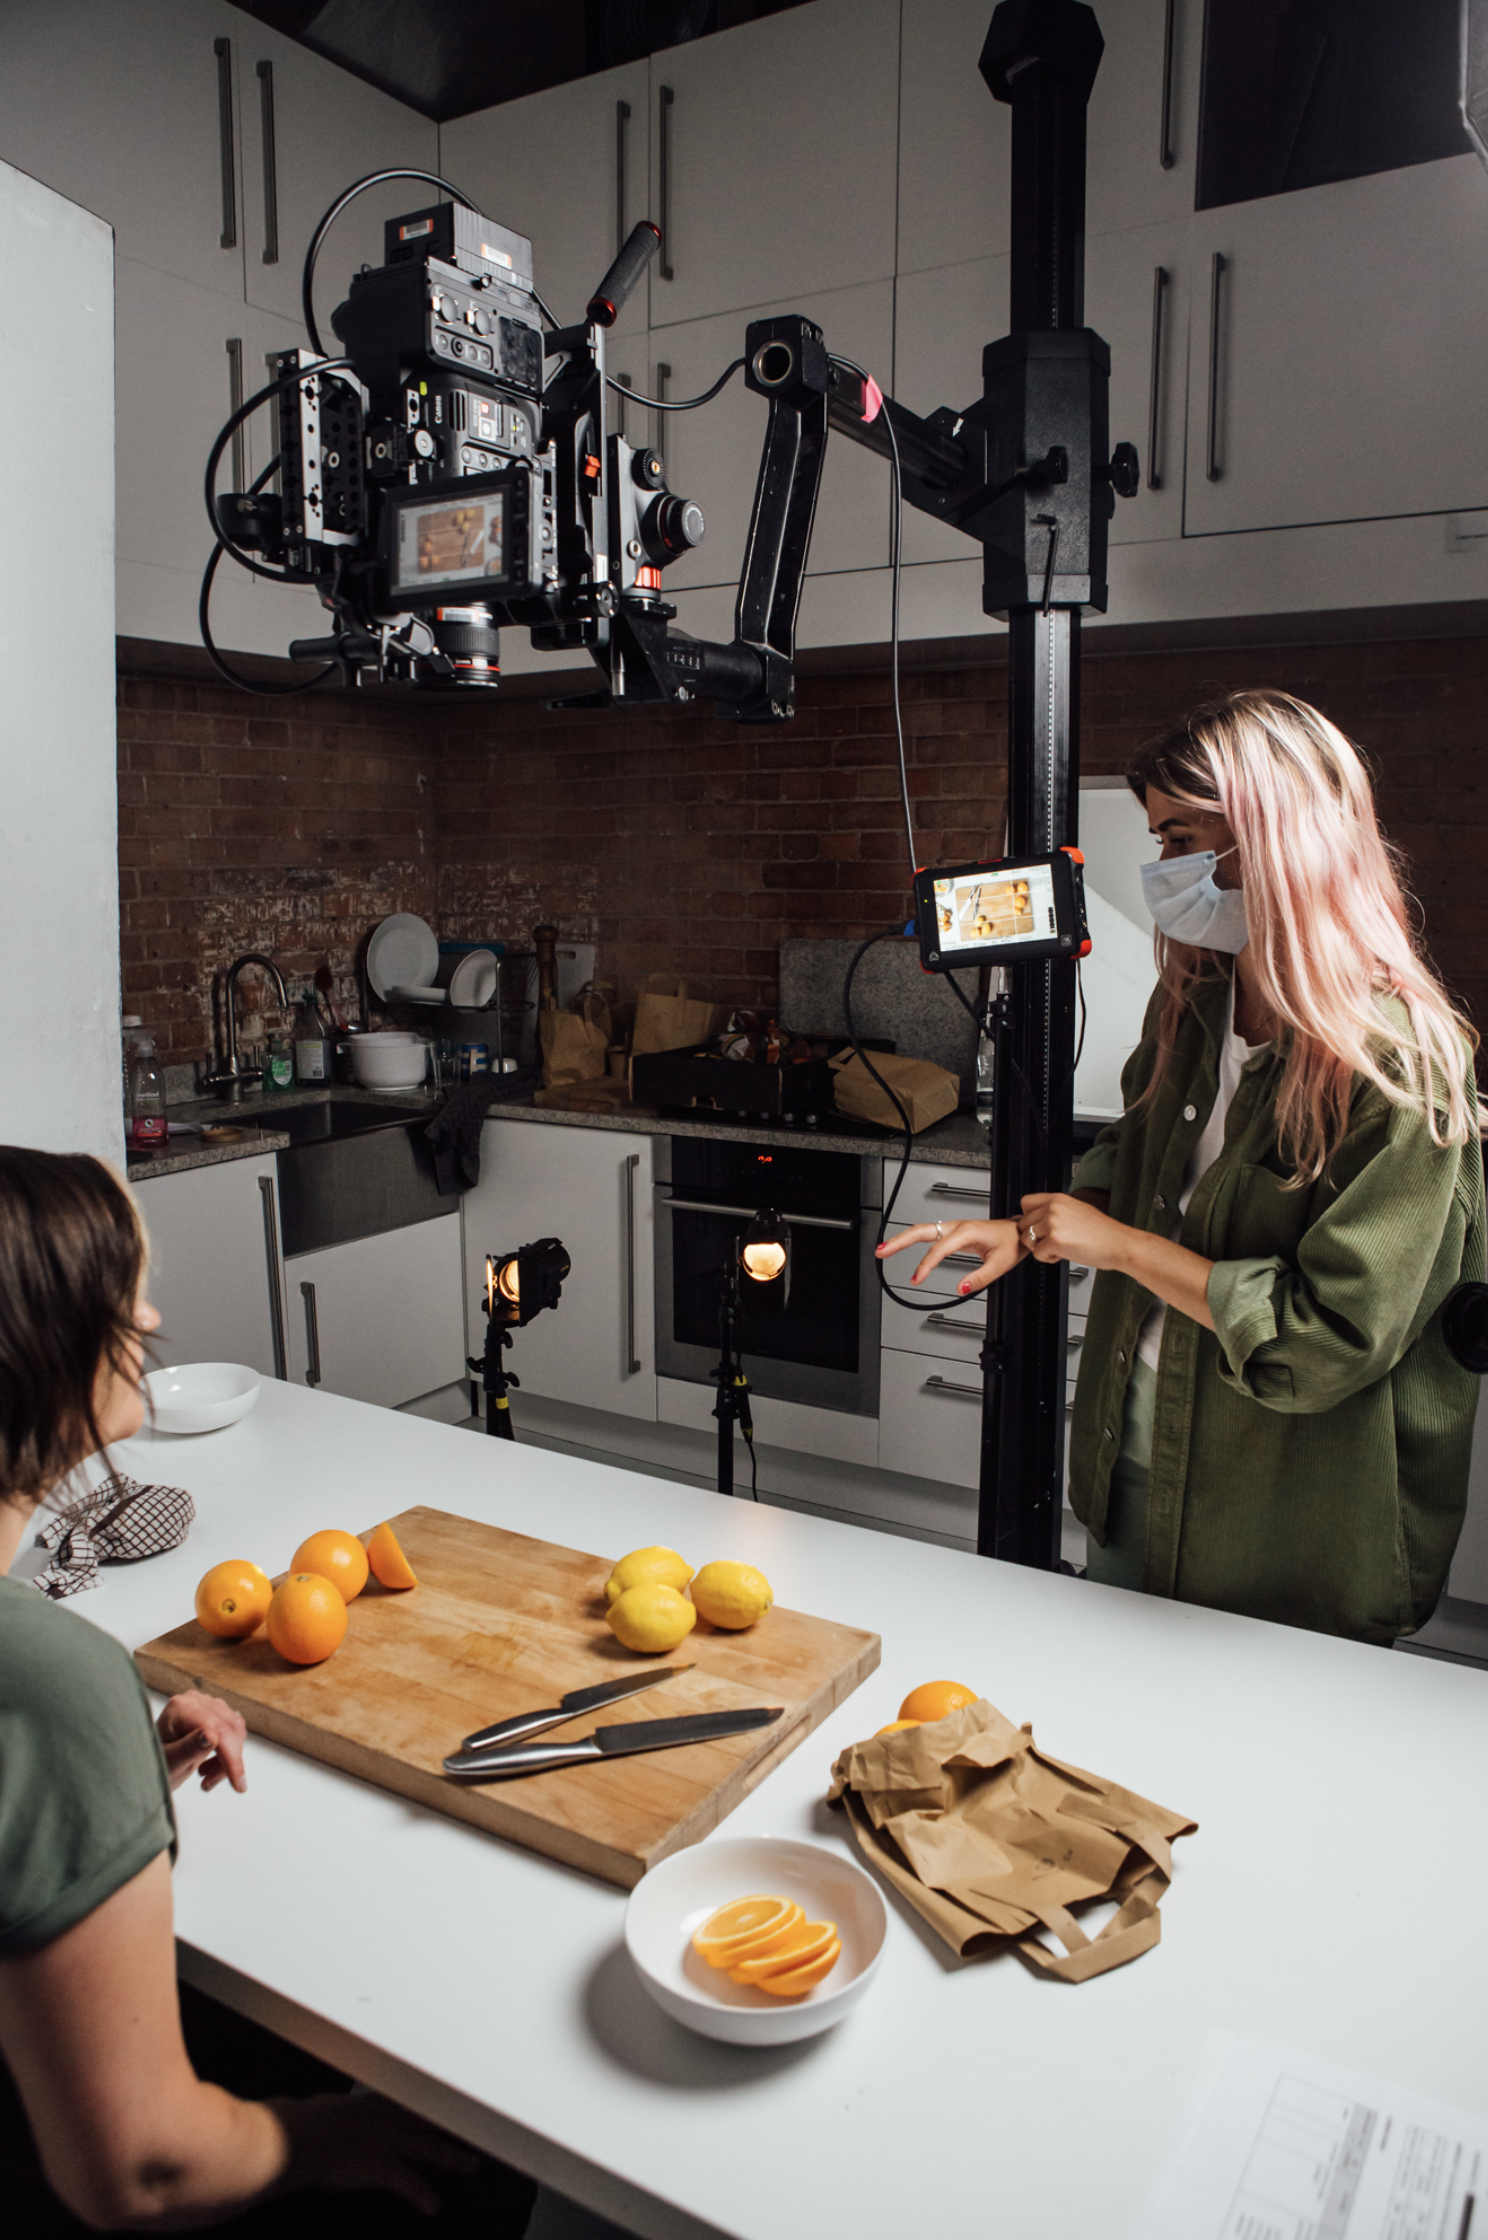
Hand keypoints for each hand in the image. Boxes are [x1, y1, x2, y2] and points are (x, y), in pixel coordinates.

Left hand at [156, 1690, 247, 1794]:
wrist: (147, 1764)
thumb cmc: (152, 1765)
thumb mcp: (169, 1764)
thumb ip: (189, 1749)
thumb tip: (212, 1736)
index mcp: (181, 1708)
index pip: (217, 1730)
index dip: (231, 1758)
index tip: (239, 1785)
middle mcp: (195, 1700)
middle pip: (230, 1729)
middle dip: (227, 1761)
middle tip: (209, 1783)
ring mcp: (205, 1704)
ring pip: (235, 1731)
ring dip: (227, 1759)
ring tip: (206, 1777)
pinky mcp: (213, 1711)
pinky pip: (232, 1732)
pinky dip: (226, 1754)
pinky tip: (209, 1767)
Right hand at [273, 2092, 480, 2213]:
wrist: (297, 2137)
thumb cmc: (301, 2123)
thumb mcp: (324, 2108)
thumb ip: (335, 2112)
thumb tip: (325, 2116)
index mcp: (373, 2101)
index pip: (412, 2099)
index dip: (431, 2103)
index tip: (449, 2102)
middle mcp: (387, 2118)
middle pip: (430, 2120)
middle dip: (452, 2124)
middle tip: (474, 2125)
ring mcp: (388, 2142)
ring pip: (432, 2149)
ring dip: (454, 2158)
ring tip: (471, 2165)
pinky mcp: (382, 2168)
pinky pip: (411, 2184)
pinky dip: (425, 2196)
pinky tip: (434, 2206)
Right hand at [875, 1217, 1027, 1296]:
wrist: (1018, 1233)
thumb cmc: (1011, 1244)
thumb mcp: (1000, 1264)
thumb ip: (980, 1278)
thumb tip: (961, 1289)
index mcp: (966, 1232)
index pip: (939, 1249)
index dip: (925, 1264)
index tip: (917, 1279)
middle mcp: (957, 1227)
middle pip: (921, 1230)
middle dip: (899, 1241)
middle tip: (881, 1252)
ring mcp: (953, 1227)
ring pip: (921, 1229)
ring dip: (901, 1238)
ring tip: (883, 1249)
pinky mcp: (952, 1231)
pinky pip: (928, 1232)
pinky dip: (911, 1238)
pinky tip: (902, 1244)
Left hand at [1019, 1192, 1130, 1270]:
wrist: (1120, 1244)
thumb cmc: (1103, 1232)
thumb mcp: (1078, 1210)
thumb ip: (1056, 1211)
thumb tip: (1039, 1218)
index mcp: (1058, 1199)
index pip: (1025, 1202)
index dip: (1029, 1218)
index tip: (1039, 1226)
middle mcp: (1053, 1208)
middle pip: (1023, 1224)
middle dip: (1035, 1236)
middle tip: (1053, 1241)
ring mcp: (1053, 1223)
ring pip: (1027, 1239)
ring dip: (1040, 1248)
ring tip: (1059, 1248)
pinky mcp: (1055, 1241)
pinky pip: (1037, 1254)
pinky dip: (1049, 1259)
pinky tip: (1065, 1254)